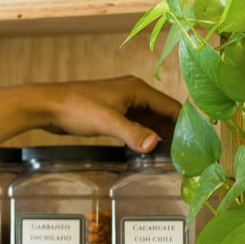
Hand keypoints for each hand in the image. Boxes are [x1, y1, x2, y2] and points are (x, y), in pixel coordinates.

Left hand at [32, 75, 180, 154]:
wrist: (48, 105)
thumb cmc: (76, 108)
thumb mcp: (107, 122)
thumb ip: (132, 134)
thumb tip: (154, 145)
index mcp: (137, 90)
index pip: (170, 107)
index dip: (184, 123)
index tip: (196, 141)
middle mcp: (134, 93)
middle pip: (162, 113)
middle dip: (175, 131)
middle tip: (187, 152)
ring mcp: (123, 102)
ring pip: (149, 119)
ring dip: (160, 133)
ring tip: (173, 153)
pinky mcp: (112, 112)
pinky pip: (136, 123)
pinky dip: (145, 134)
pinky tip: (149, 147)